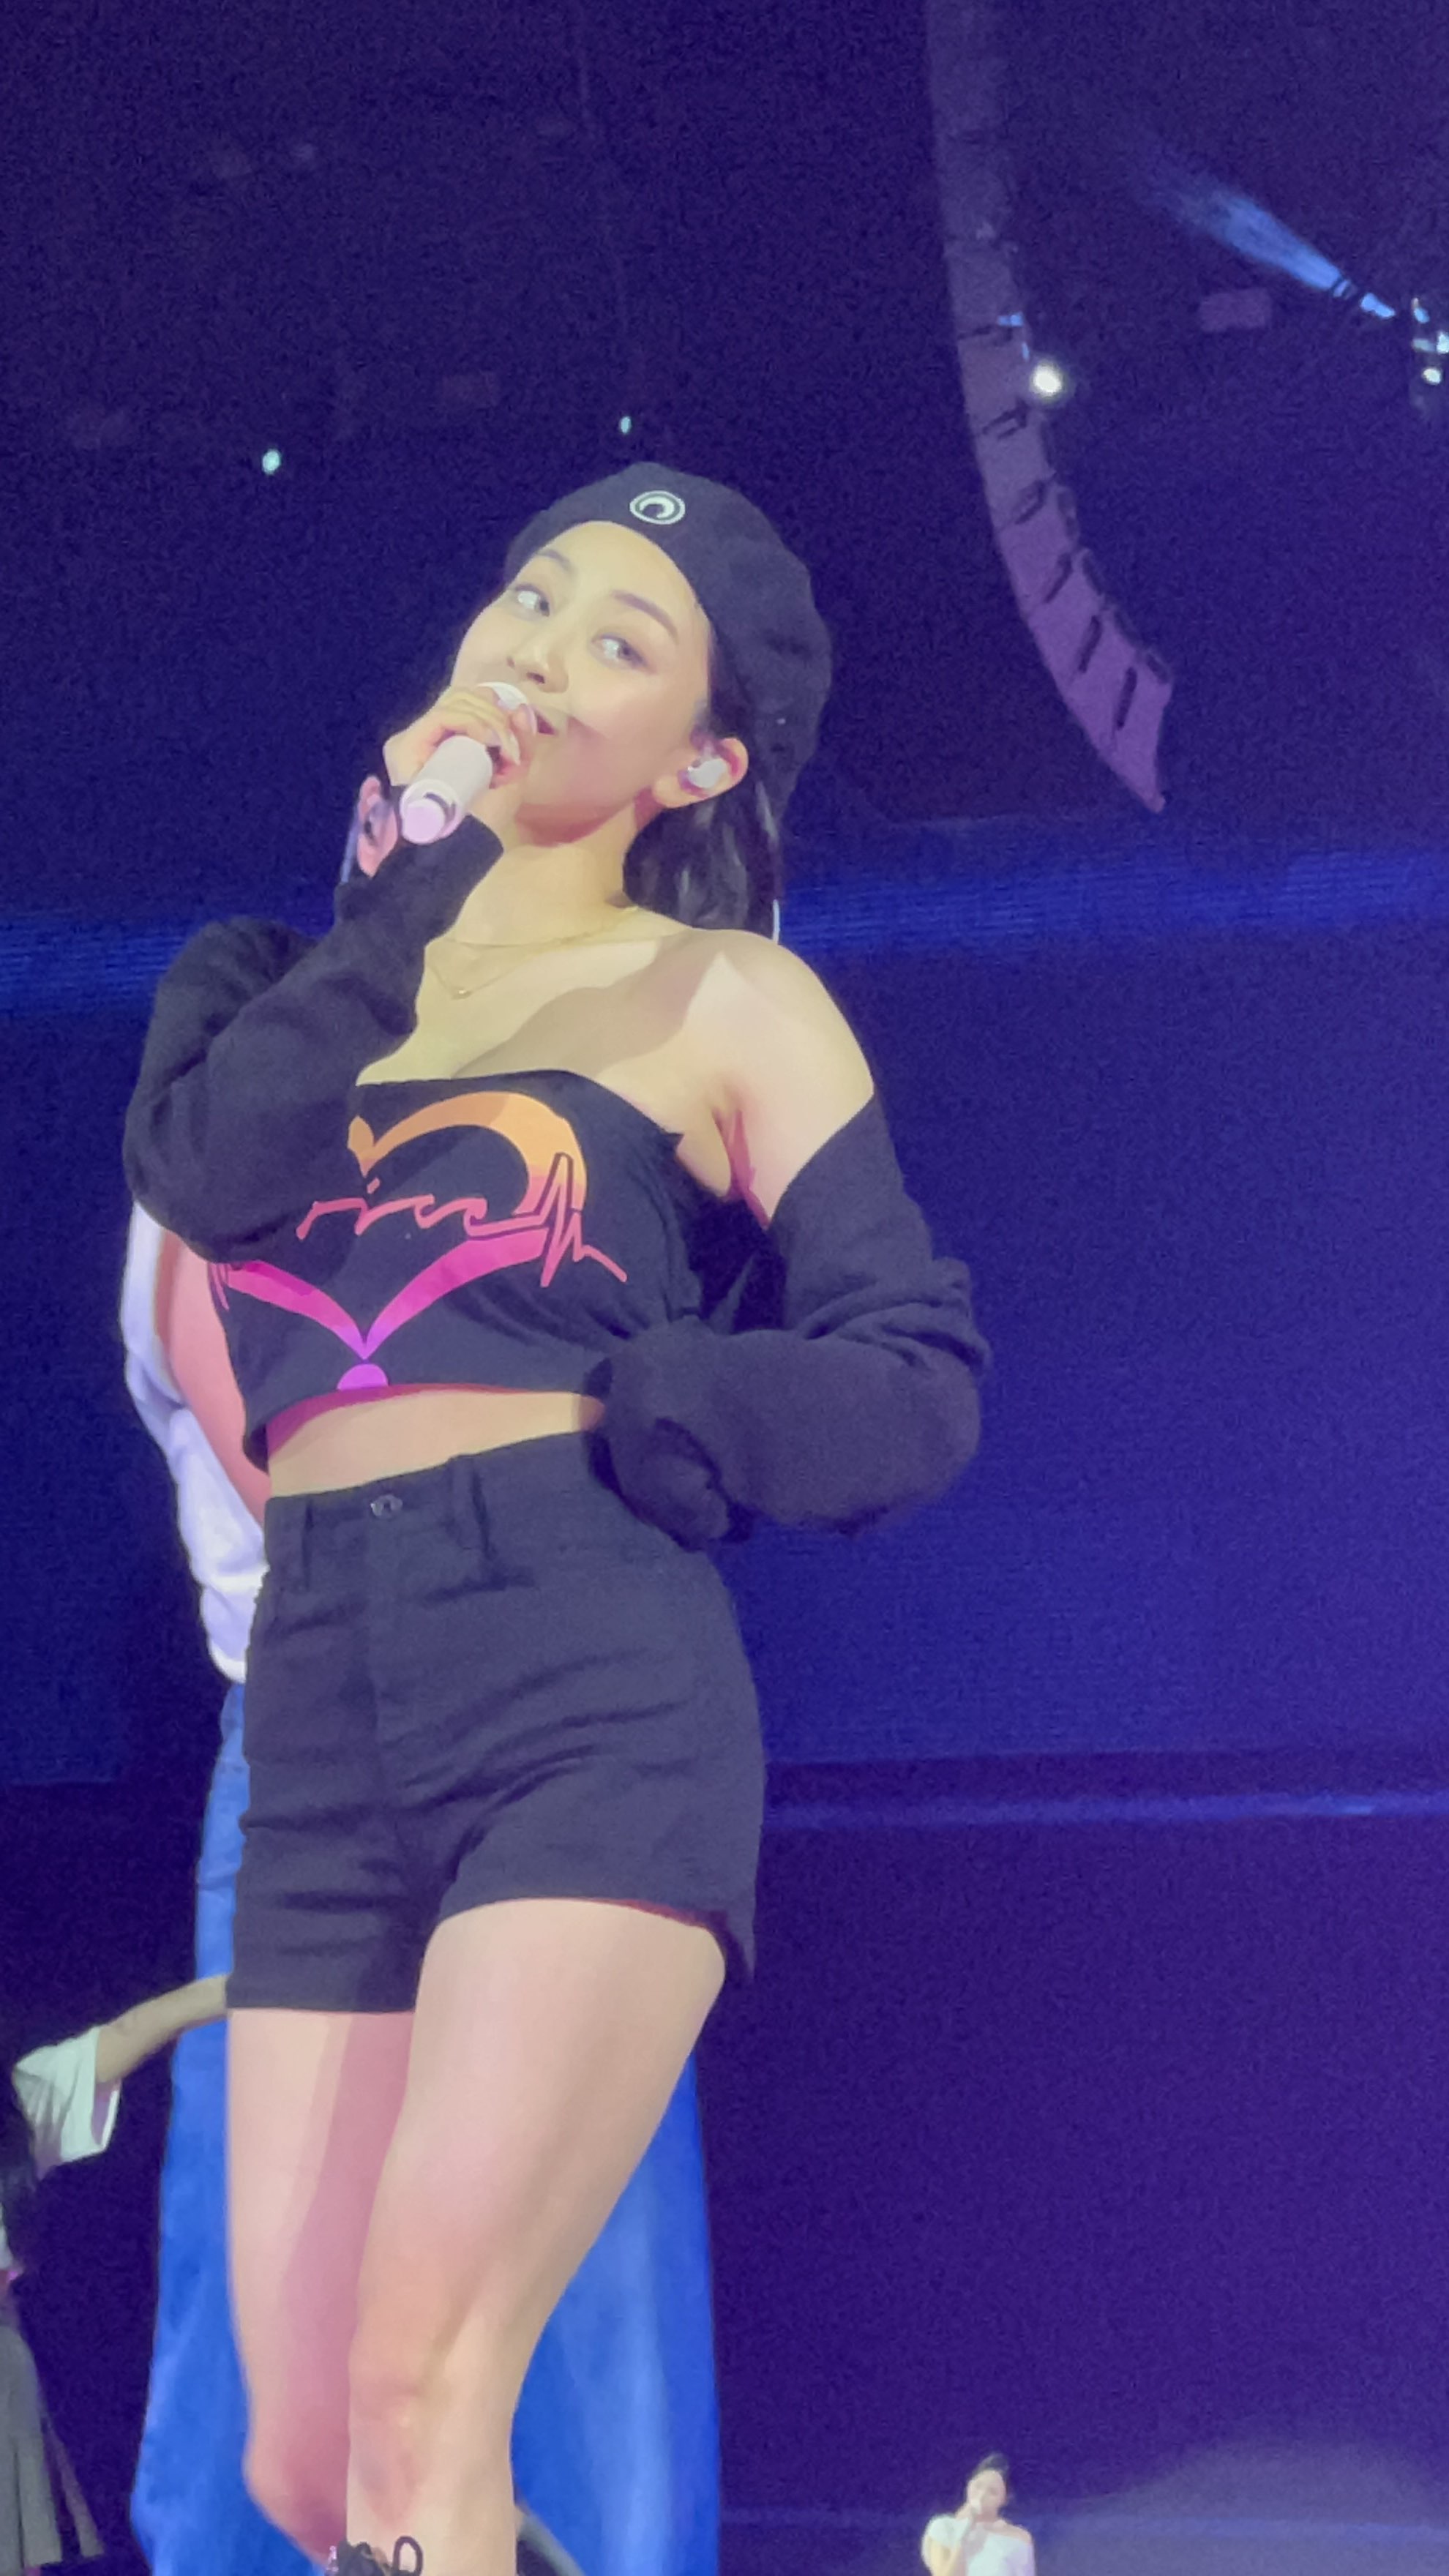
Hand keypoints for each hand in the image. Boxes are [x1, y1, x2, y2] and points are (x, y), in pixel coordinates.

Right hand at [383, 680, 539, 833]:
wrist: (463, 846)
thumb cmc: (484, 820)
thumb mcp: (511, 778)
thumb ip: (520, 745)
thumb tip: (522, 709)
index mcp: (449, 741)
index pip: (467, 701)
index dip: (493, 705)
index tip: (514, 730)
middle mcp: (428, 736)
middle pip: (460, 694)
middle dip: (494, 710)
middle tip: (510, 743)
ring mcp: (414, 739)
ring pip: (454, 700)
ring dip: (487, 717)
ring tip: (501, 745)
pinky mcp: (405, 745)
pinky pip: (442, 716)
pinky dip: (471, 721)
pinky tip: (486, 738)